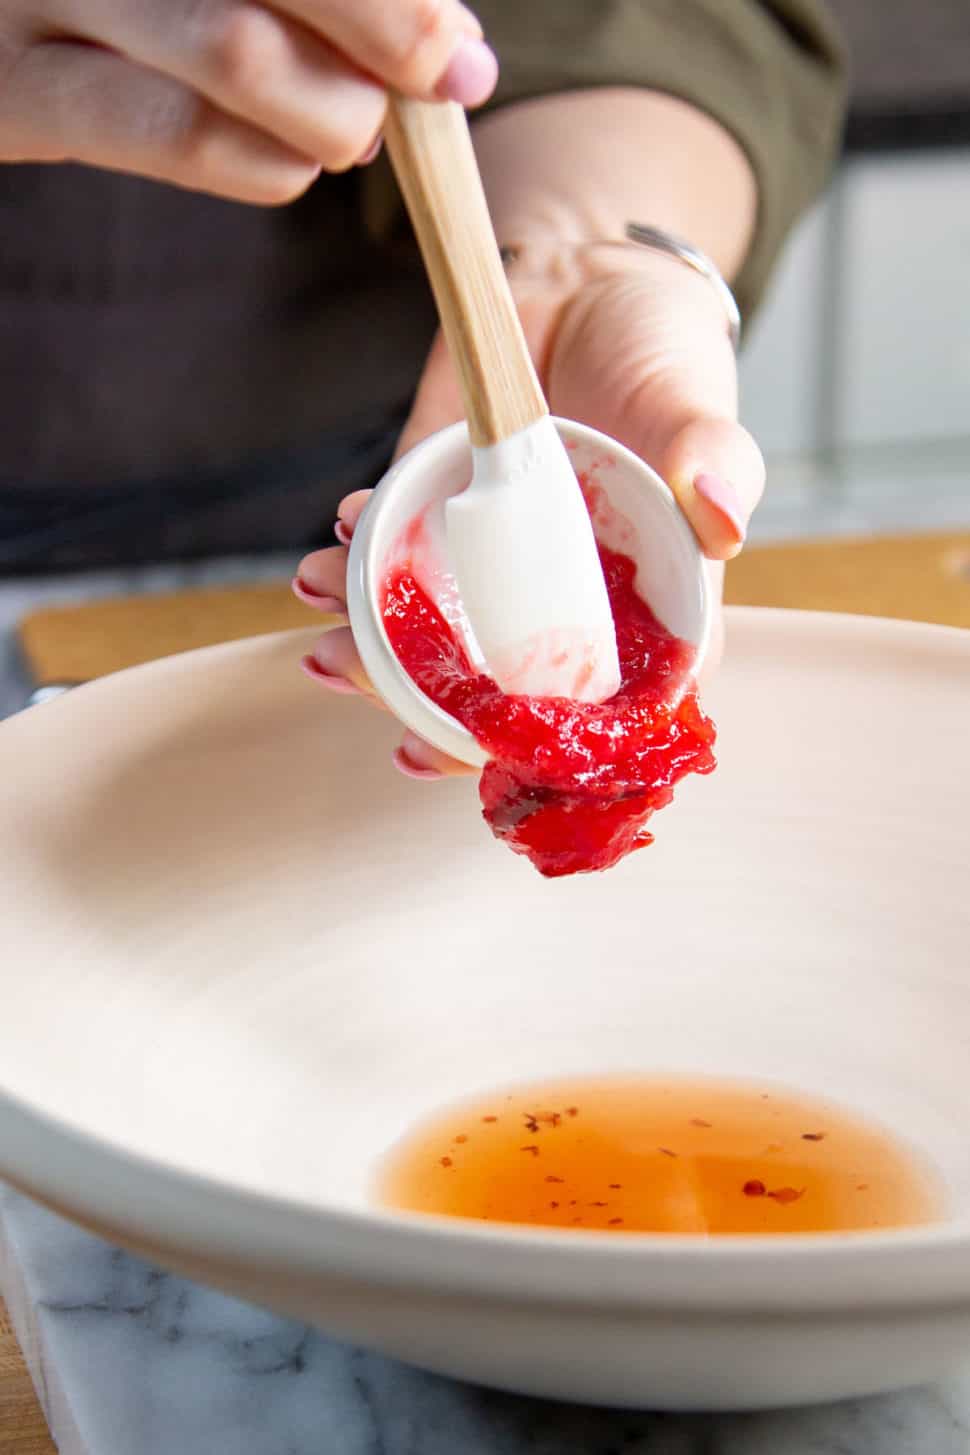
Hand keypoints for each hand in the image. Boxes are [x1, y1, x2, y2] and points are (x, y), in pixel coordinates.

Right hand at [0, 0, 496, 201]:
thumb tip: (447, 46)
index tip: (459, 54)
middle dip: (392, 38)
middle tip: (438, 86)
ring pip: (237, 50)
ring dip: (334, 115)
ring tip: (354, 132)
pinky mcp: (18, 92)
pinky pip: (180, 136)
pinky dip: (272, 166)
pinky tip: (293, 166)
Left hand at [295, 239, 764, 777]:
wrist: (586, 274)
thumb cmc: (663, 353)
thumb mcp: (697, 401)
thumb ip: (715, 459)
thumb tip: (722, 515)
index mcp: (636, 608)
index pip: (600, 703)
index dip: (549, 745)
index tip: (487, 759)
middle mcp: (558, 601)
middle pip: (491, 685)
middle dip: (416, 700)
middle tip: (355, 680)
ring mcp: (493, 562)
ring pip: (428, 633)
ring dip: (365, 638)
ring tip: (321, 615)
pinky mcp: (441, 511)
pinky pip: (393, 552)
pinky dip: (355, 553)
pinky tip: (335, 536)